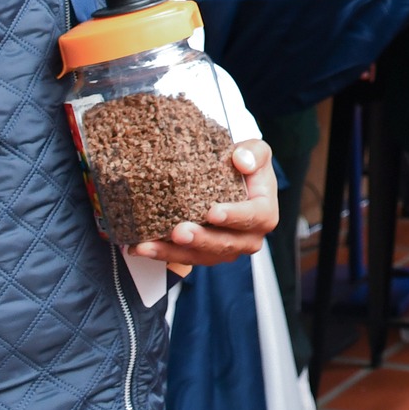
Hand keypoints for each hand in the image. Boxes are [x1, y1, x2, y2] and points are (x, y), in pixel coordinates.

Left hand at [132, 140, 279, 267]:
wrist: (234, 178)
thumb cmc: (246, 166)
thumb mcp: (257, 151)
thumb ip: (254, 152)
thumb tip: (240, 160)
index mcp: (265, 213)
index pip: (253, 217)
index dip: (234, 217)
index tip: (213, 212)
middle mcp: (248, 238)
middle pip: (226, 244)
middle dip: (200, 240)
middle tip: (179, 231)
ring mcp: (226, 249)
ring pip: (202, 256)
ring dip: (174, 253)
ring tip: (150, 246)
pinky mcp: (205, 253)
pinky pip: (185, 258)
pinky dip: (163, 254)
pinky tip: (143, 247)